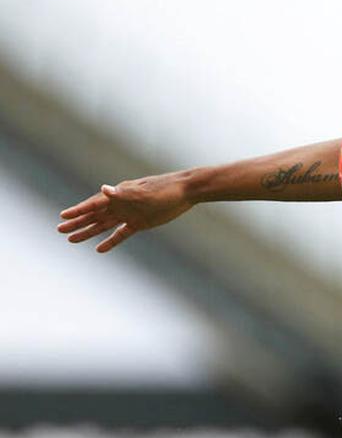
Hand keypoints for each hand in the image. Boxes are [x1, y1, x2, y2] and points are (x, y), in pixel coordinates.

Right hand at [57, 172, 194, 251]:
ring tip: (71, 239)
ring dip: (89, 231)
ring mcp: (130, 213)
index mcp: (120, 194)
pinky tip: (99, 248)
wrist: (187, 191)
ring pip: (104, 224)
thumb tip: (104, 189)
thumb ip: (123, 193)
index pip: (94, 203)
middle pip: (95, 215)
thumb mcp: (143, 193)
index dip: (78, 210)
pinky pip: (121, 233)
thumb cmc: (165, 189)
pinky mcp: (141, 223)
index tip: (62, 216)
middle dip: (77, 222)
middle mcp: (122, 204)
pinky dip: (110, 241)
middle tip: (59, 229)